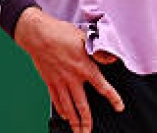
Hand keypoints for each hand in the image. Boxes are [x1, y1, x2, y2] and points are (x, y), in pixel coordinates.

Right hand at [15, 9, 124, 132]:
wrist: (37, 33)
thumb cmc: (60, 33)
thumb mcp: (84, 37)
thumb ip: (98, 51)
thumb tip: (112, 58)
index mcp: (84, 67)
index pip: (103, 87)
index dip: (113, 99)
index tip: (119, 107)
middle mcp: (72, 78)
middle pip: (82, 106)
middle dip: (87, 121)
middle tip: (89, 132)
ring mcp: (59, 81)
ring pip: (68, 106)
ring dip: (74, 120)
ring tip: (78, 131)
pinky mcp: (49, 80)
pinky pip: (55, 99)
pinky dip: (61, 109)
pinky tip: (64, 115)